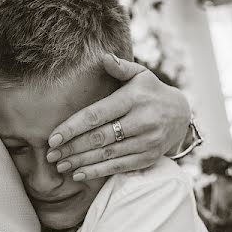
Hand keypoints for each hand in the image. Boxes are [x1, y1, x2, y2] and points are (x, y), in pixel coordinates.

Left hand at [46, 54, 190, 180]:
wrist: (182, 115)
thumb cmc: (151, 92)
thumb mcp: (140, 75)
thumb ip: (120, 68)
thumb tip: (103, 57)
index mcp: (134, 99)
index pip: (97, 115)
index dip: (73, 128)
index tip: (52, 138)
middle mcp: (142, 121)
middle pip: (99, 138)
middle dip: (71, 148)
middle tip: (50, 155)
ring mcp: (146, 142)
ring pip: (107, 155)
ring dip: (80, 162)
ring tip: (60, 165)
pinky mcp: (148, 157)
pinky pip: (118, 167)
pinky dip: (97, 172)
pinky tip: (78, 174)